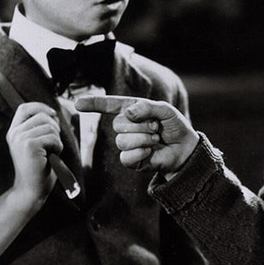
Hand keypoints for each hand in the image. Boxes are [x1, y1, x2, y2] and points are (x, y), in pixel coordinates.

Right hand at [5, 102, 60, 211]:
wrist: (31, 190)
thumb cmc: (38, 168)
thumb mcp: (36, 144)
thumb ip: (40, 128)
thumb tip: (55, 113)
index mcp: (14, 132)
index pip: (24, 108)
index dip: (40, 107)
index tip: (53, 115)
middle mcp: (14, 133)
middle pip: (42, 116)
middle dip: (54, 128)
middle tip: (53, 145)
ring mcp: (21, 139)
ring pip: (50, 127)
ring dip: (57, 140)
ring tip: (51, 153)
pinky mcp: (30, 145)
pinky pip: (53, 137)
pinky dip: (58, 147)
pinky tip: (52, 157)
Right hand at [75, 95, 198, 172]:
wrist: (185, 148)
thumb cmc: (175, 126)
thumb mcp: (165, 110)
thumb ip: (147, 107)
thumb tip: (129, 113)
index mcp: (131, 110)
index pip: (108, 106)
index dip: (93, 104)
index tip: (78, 104)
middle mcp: (126, 126)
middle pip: (118, 124)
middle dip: (142, 125)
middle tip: (156, 127)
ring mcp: (127, 144)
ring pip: (122, 140)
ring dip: (143, 138)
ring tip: (155, 138)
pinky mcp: (131, 160)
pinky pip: (126, 156)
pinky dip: (141, 153)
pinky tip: (150, 151)